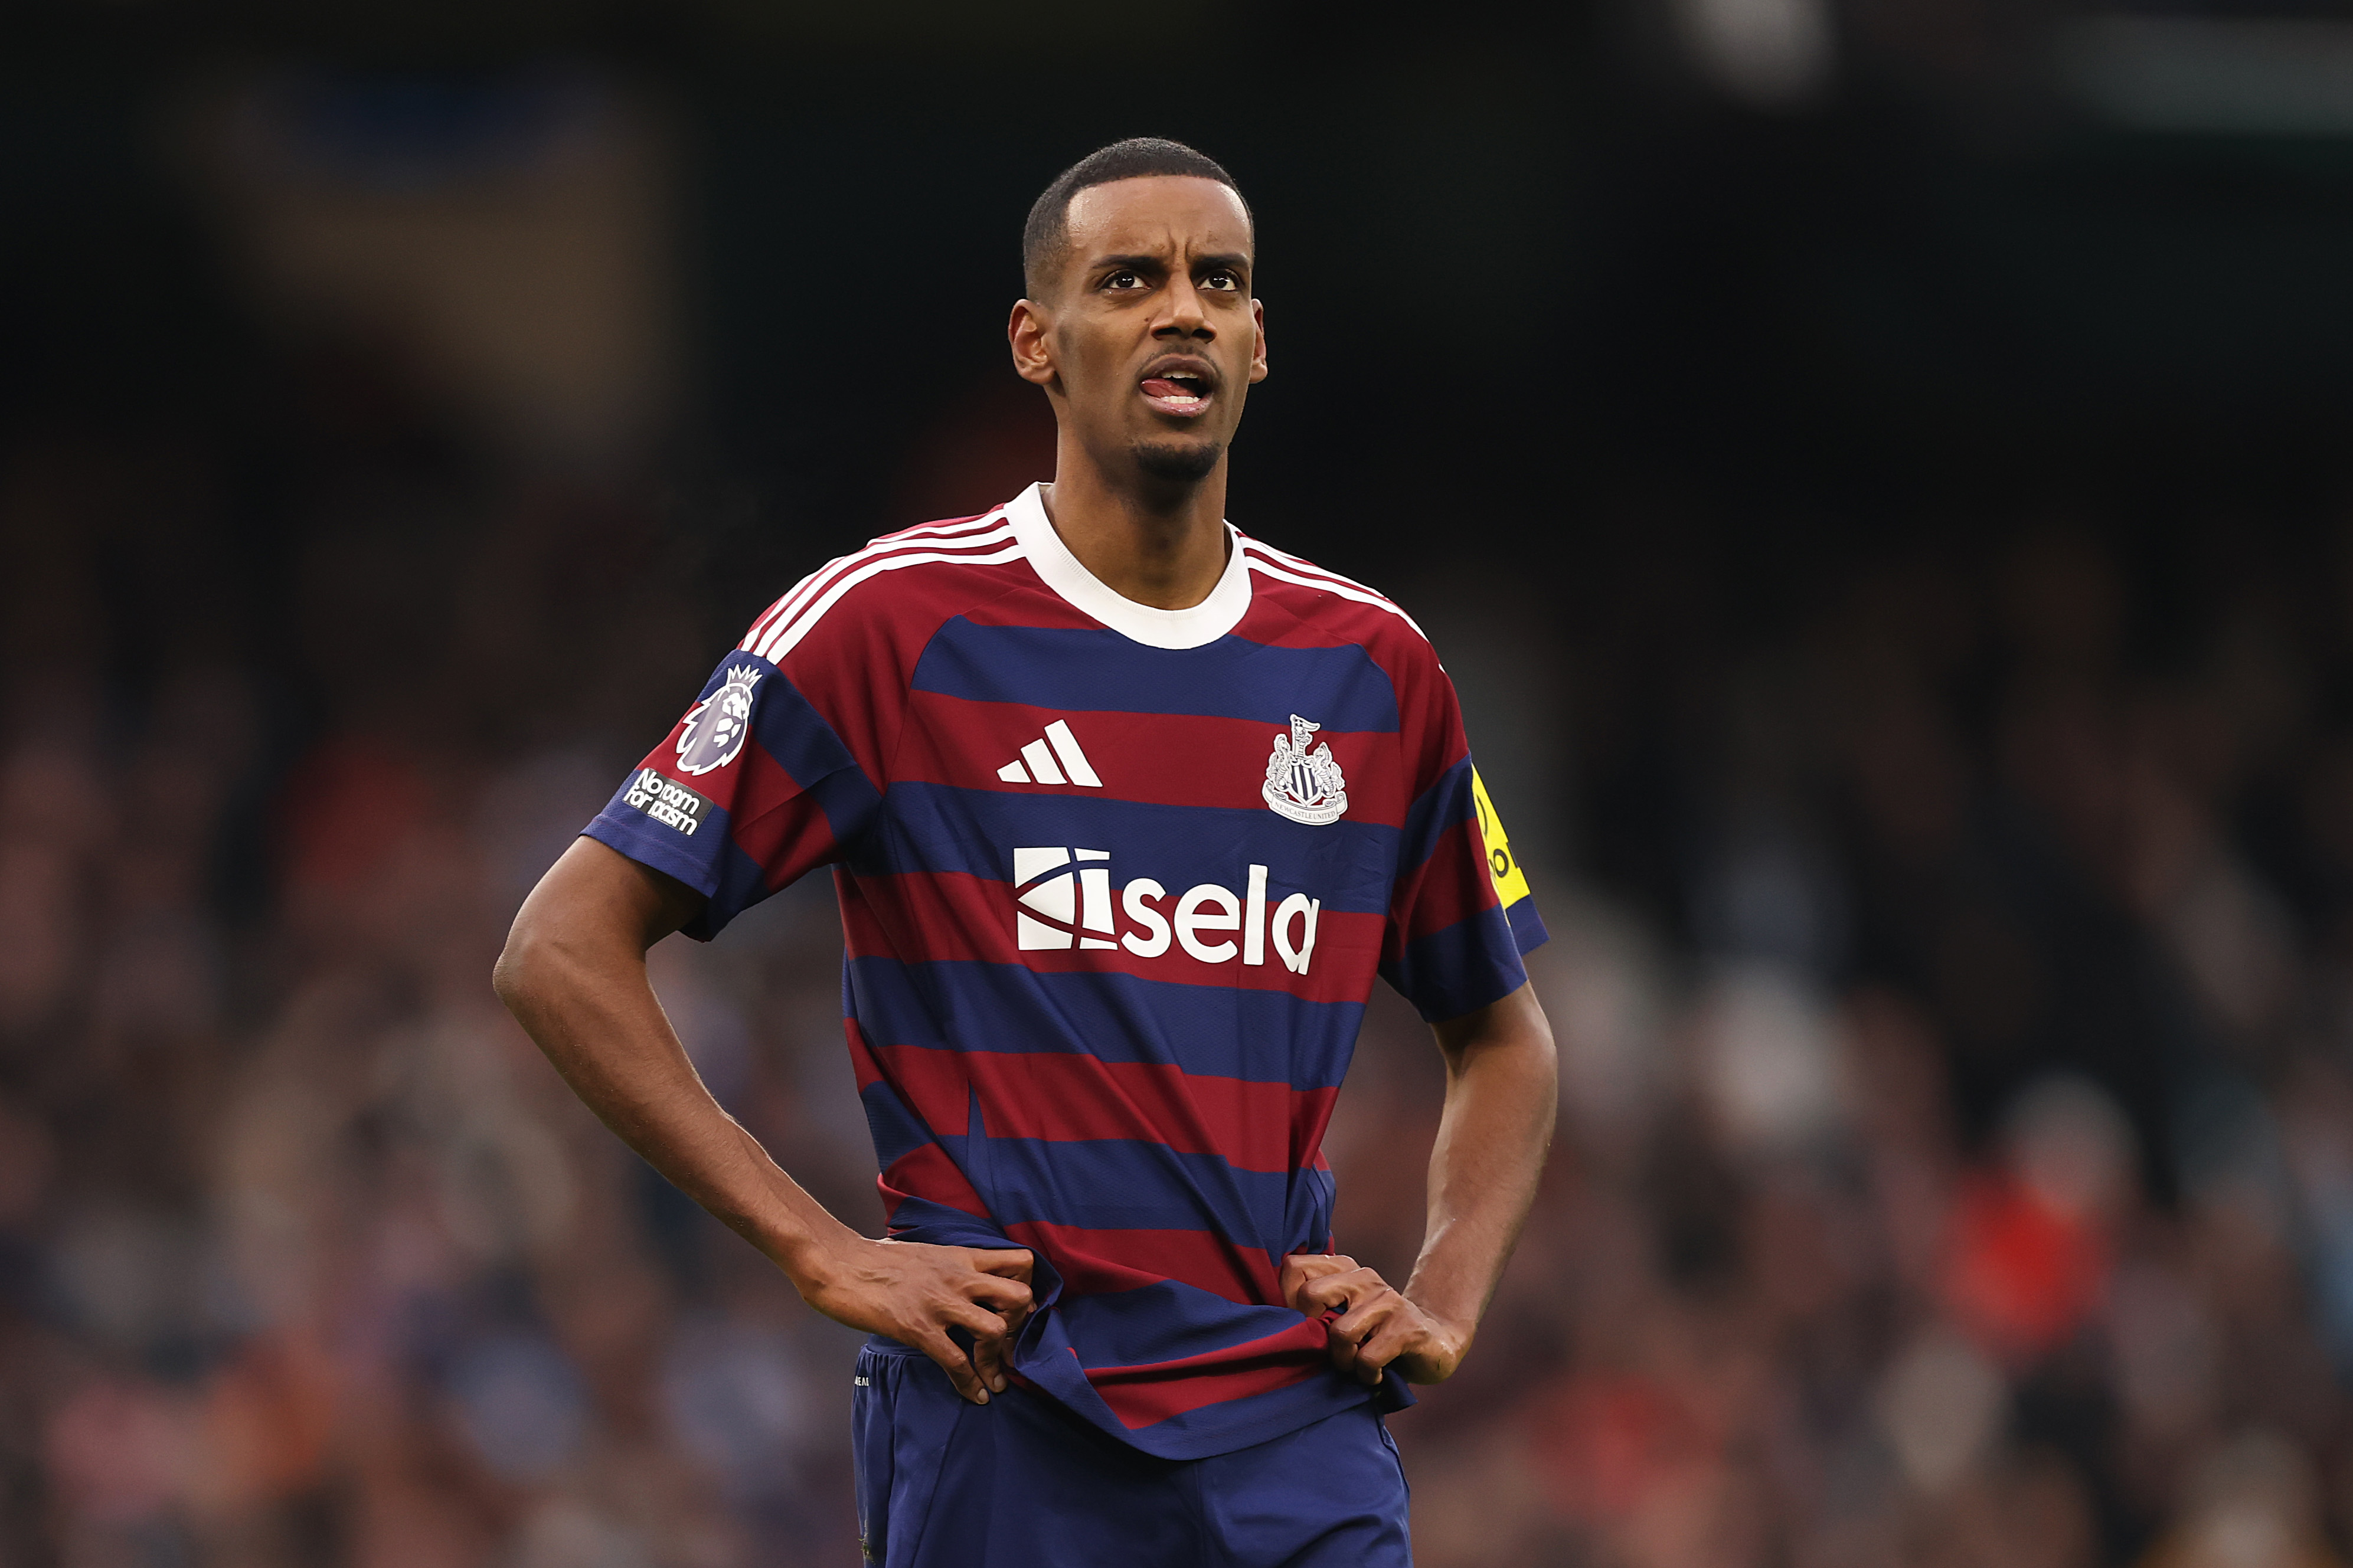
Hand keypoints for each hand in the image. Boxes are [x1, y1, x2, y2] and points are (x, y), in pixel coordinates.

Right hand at [796, 1237, 1034, 1403]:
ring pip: (995, 1330)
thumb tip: (958, 1278)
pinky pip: (957, 1362)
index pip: (1020, 1263)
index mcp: (961, 1257)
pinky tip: (974, 1396)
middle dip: (1021, 1327)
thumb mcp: (923, 1251)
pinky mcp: (918, 1328)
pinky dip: (970, 1384)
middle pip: (1019, 1298)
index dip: (1028, 1289)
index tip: (1018, 1313)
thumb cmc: (872, 1257)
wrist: (837, 1263)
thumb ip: (947, 1265)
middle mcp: (959, 1278)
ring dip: (998, 1361)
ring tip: (994, 1380)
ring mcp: (940, 1304)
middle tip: (1009, 1347)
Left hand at [1281, 1253, 1467, 1385]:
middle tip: (1324, 1349)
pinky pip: (1367, 1358)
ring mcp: (1388, 1301)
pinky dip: (1365, 1375)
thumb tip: (1267, 1320)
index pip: (1294, 1266)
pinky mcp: (1407, 1328)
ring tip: (1352, 1365)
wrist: (1435, 1340)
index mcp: (1344, 1269)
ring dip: (1341, 1360)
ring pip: (1340, 1333)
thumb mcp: (1344, 1312)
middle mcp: (1364, 1279)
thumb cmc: (1376, 1331)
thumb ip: (1315, 1306)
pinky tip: (1373, 1376)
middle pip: (1310, 1295)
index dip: (1284, 1298)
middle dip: (1310, 1332)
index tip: (1298, 1325)